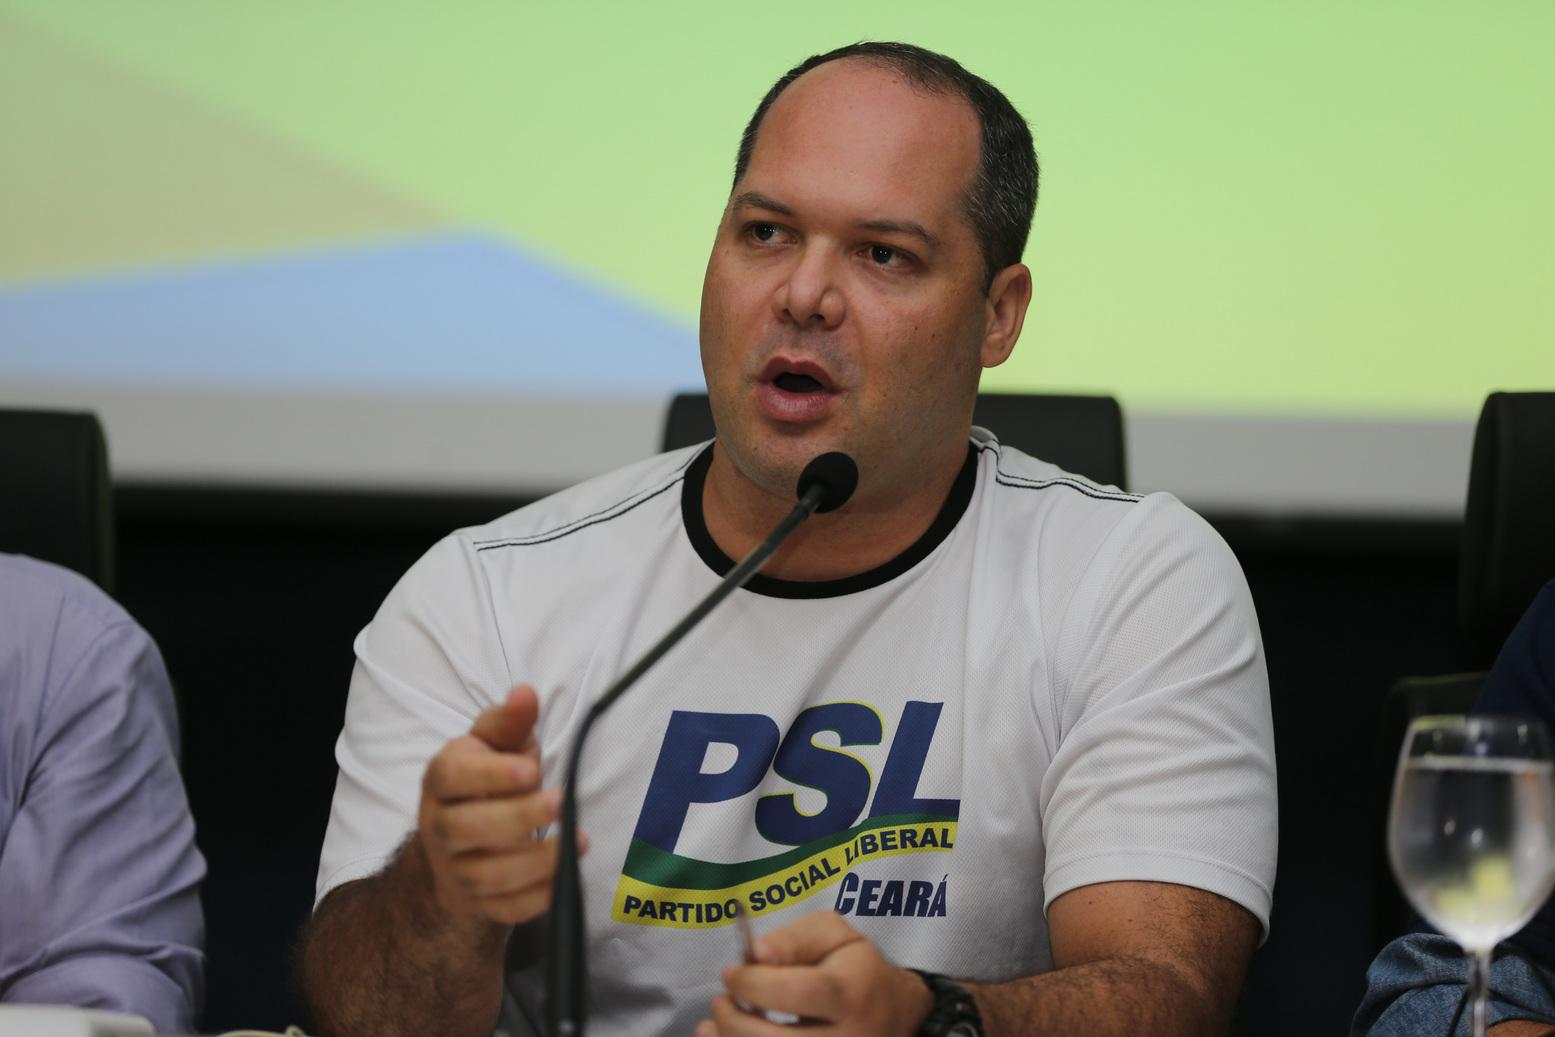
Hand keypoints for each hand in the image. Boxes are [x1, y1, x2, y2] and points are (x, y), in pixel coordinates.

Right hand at [416, 684, 585, 926]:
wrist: (454, 844)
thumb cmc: (484, 780)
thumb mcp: (492, 743)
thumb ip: (509, 722)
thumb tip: (525, 693)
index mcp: (442, 779)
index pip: (454, 776)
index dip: (491, 776)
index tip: (531, 770)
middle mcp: (440, 826)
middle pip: (470, 828)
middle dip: (519, 816)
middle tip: (562, 801)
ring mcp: (455, 869)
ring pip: (489, 875)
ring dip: (538, 861)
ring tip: (579, 841)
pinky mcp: (477, 902)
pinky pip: (505, 909)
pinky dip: (537, 897)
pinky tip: (565, 877)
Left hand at [698, 912, 933, 1035]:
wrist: (894, 1012)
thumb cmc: (857, 969)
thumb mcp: (834, 936)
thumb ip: (794, 938)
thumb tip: (756, 954)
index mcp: (850, 994)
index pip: (792, 993)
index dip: (751, 983)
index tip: (731, 973)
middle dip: (734, 1021)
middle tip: (721, 1001)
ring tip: (719, 1022)